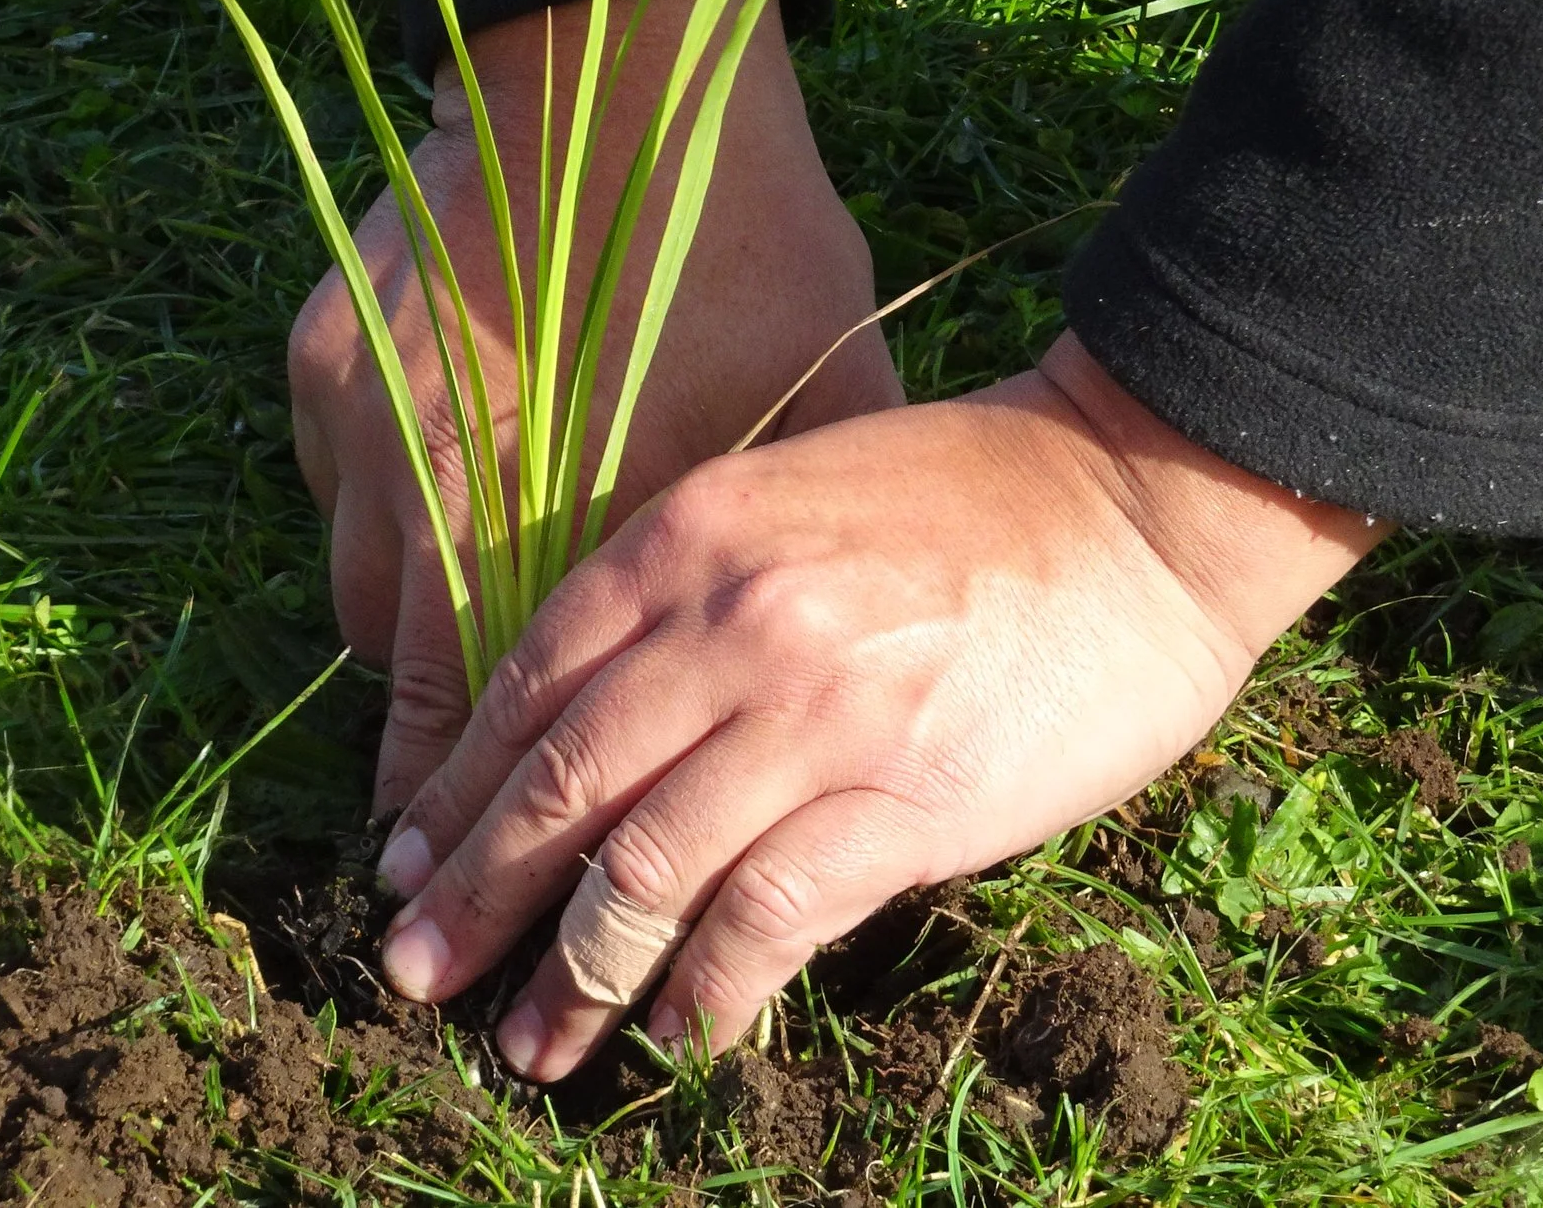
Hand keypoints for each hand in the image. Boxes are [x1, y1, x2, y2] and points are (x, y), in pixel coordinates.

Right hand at [288, 0, 902, 809]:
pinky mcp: (317, 358)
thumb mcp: (806, 399)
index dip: (492, 814)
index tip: (476, 881)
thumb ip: (783, 548)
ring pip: (359, 593)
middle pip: (408, 681)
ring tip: (462, 667)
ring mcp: (359, 420)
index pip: (503, 717)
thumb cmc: (741, 240)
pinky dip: (379, 524)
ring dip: (411, 637)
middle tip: (450, 830)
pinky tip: (438, 510)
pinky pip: (333, 492)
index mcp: (565, 519)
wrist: (619, 69)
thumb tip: (815, 660)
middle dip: (438, 757)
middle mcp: (435, 488)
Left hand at [369, 333, 1388, 1080]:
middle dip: (477, 898)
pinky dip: (705, 993)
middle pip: (562, 789)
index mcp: (689, 538)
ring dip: (573, 975)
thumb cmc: (965, 498)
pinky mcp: (907, 800)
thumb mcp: (787, 499)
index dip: (456, 794)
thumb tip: (587, 717)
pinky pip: (767, 919)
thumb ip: (683, 593)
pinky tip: (674, 1037)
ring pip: (647, 871)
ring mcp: (818, 716)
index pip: (527, 688)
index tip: (406, 866)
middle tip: (416, 973)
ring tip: (531, 1045)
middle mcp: (732, 624)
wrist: (1137, 502)